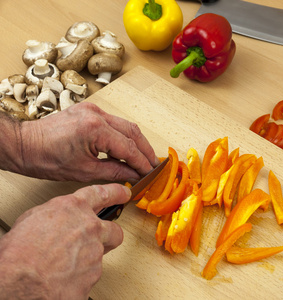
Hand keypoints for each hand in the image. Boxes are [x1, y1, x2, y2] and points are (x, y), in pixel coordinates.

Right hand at [0, 183, 129, 298]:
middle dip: (110, 235)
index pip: (102, 194)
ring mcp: (95, 252)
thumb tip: (58, 220)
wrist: (20, 281)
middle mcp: (90, 228)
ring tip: (64, 266)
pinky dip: (79, 278)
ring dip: (86, 260)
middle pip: (114, 230)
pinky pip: (90, 275)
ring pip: (99, 255)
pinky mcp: (95, 274)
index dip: (116, 193)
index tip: (123, 193)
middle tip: (100, 241)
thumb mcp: (32, 218)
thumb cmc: (19, 252)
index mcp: (74, 209)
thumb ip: (55, 215)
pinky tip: (62, 279)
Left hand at [19, 102, 159, 181]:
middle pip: (133, 131)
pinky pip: (114, 122)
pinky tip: (127, 147)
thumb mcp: (84, 171)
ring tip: (143, 158)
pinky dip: (123, 135)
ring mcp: (93, 109)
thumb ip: (115, 171)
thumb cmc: (45, 158)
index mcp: (96, 129)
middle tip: (153, 165)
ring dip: (136, 141)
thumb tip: (133, 175)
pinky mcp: (88, 110)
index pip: (129, 147)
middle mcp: (97, 114)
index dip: (142, 162)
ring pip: (125, 125)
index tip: (150, 173)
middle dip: (145, 150)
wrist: (23, 144)